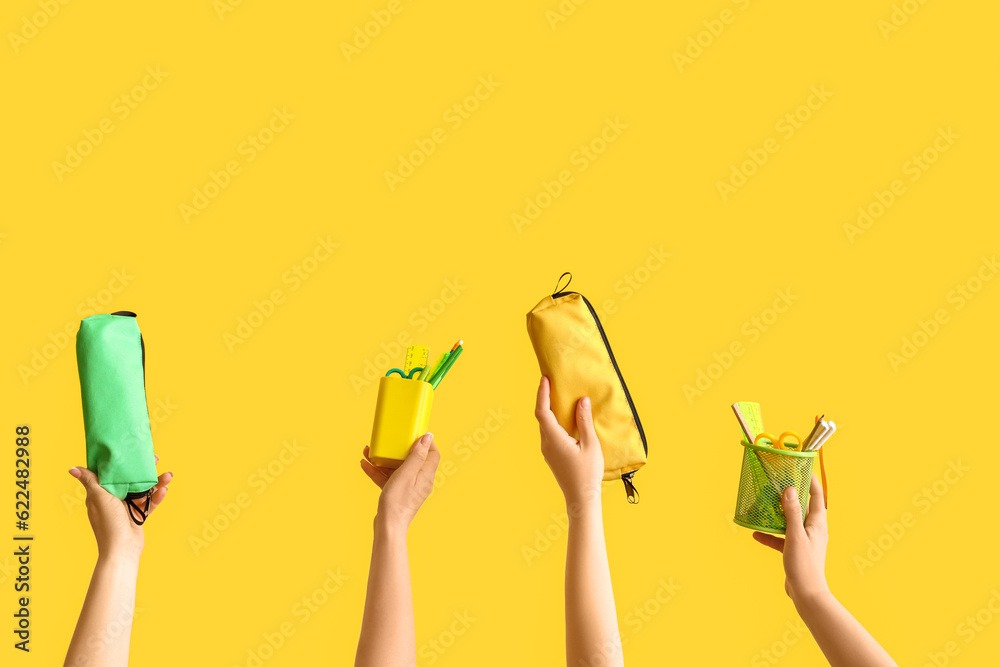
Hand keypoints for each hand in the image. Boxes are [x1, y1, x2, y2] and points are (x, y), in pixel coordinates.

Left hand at [69, 457, 172, 563]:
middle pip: (130, 479)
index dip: (120, 462)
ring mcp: (127, 507)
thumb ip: (90, 482)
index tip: (130, 451)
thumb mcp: (99, 499)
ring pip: (143, 490)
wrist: (122, 549)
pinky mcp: (138, 515)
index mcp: (101, 494)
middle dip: (143, 469)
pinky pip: (149, 503)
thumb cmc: (109, 524)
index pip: (110, 473)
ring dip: (156, 482)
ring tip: (168, 476)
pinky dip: (157, 497)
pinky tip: (165, 490)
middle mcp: (114, 499)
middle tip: (155, 459)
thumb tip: (73, 469)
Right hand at [360, 433, 439, 531]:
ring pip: (397, 468)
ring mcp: (408, 488)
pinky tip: (365, 465)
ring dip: (383, 460)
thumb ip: (417, 455)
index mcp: (426, 475)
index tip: (413, 433)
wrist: (388, 527)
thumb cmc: (398, 501)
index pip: (432, 453)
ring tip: (368, 452)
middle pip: (412, 459)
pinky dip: (378, 471)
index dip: (425, 442)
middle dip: (397, 449)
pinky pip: (389, 478)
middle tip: (387, 442)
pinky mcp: (397, 494)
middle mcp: (420, 481)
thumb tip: (428, 437)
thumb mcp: (406, 473)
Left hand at [534, 376, 604, 506]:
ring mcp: (547, 451)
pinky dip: (554, 421)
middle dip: (545, 398)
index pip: (542, 411)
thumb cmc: (588, 474)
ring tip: (558, 397)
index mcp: (554, 439)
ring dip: (549, 410)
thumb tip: (582, 401)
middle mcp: (546, 444)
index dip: (542, 394)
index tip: (544, 379)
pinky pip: (549, 433)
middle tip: (551, 382)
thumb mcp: (590, 445)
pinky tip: (564, 418)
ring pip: (545, 425)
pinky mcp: (551, 455)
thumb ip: (584, 422)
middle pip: (541, 416)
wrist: (581, 498)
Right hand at [753, 475, 829, 604]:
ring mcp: (804, 540)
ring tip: (765, 504)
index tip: (802, 468)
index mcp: (817, 523)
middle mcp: (813, 530)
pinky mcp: (795, 551)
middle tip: (778, 482)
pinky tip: (756, 533)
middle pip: (802, 507)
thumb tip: (790, 489)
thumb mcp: (795, 535)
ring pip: (790, 521)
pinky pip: (781, 538)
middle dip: (791, 494)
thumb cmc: (804, 565)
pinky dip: (770, 534)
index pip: (817, 496)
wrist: (806, 593)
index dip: (811, 481)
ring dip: (778, 514)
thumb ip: (792, 512)